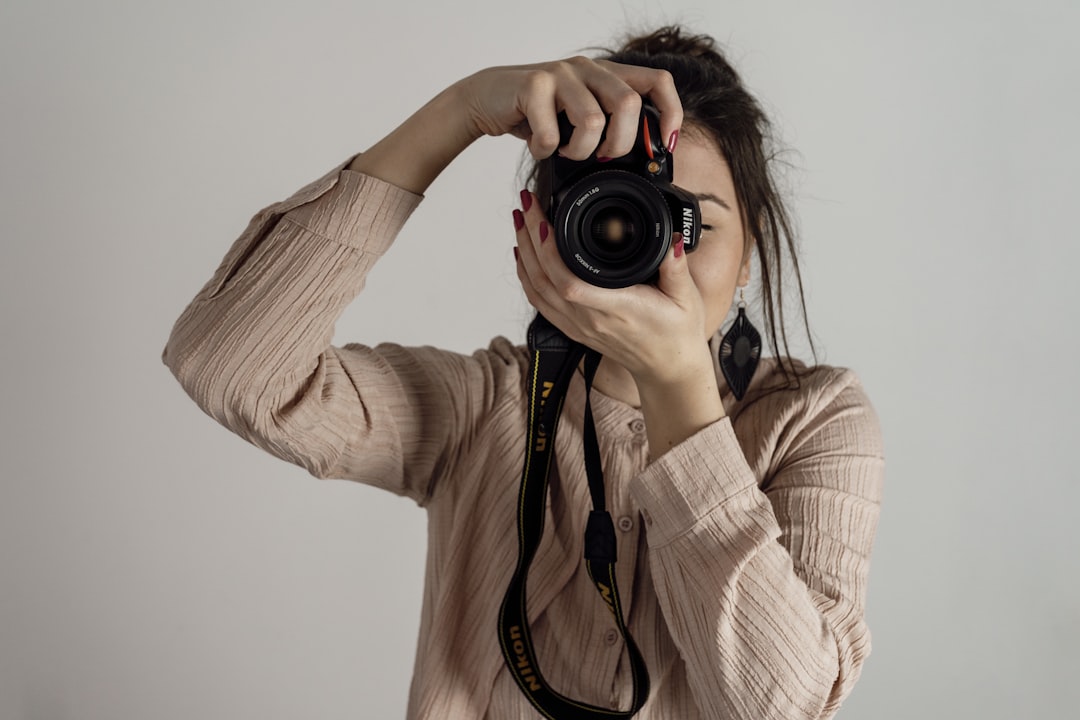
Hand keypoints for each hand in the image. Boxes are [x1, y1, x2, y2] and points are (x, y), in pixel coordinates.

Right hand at [455, 56, 682, 159]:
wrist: (487, 99)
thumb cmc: (537, 112)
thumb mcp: (579, 117)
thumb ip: (608, 125)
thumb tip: (644, 155)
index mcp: (607, 75)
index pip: (657, 81)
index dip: (670, 112)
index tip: (665, 143)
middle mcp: (588, 68)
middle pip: (627, 105)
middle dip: (617, 144)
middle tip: (599, 156)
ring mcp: (561, 74)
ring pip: (591, 121)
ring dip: (578, 151)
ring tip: (564, 152)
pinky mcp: (533, 86)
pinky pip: (551, 133)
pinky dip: (544, 150)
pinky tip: (539, 146)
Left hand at [512, 190, 709, 387]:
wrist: (667, 368)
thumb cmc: (676, 333)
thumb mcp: (686, 298)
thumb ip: (677, 267)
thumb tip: (674, 239)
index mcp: (617, 308)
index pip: (570, 282)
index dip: (550, 253)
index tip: (544, 222)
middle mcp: (590, 319)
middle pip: (545, 278)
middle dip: (530, 238)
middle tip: (527, 204)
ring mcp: (578, 325)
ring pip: (537, 288)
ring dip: (524, 253)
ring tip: (520, 221)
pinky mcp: (573, 329)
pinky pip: (539, 302)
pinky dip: (526, 276)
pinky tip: (523, 255)